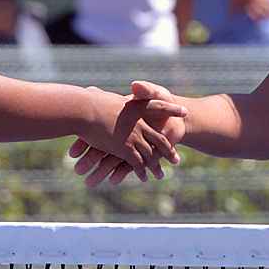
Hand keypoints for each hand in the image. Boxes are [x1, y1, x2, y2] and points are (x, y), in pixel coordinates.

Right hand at [71, 81, 186, 186]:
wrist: (84, 110)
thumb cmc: (88, 101)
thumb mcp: (99, 95)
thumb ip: (103, 95)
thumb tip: (94, 91)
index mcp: (136, 106)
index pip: (159, 106)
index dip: (172, 110)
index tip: (184, 112)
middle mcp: (140, 122)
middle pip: (159, 139)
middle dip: (168, 151)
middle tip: (176, 159)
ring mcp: (135, 136)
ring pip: (151, 155)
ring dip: (156, 167)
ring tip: (161, 175)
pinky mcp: (126, 148)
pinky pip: (138, 163)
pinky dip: (142, 172)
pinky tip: (144, 178)